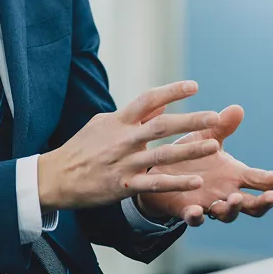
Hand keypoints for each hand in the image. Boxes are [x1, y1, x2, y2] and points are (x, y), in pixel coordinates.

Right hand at [38, 81, 220, 211]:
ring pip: (163, 155)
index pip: (148, 100)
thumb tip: (160, 103)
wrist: (57, 176)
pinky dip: (176, 183)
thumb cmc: (82, 147)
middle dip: (190, 120)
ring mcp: (124, 163)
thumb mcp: (103, 124)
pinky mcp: (124, 186)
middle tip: (215, 117)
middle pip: (162, 125)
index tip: (194, 86)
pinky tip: (196, 182)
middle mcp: (123, 139)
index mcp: (118, 121)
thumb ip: (133, 116)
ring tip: (214, 146)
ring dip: (190, 150)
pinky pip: (155, 185)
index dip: (172, 91)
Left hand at [136, 105, 272, 225]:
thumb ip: (222, 127)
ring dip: (232, 208)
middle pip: (253, 205)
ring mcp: (208, 204)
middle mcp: (226, 193)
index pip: (261, 179)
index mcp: (234, 175)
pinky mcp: (187, 210)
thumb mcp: (205, 138)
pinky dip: (197, 217)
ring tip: (232, 198)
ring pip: (227, 214)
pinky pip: (194, 219)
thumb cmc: (188, 155)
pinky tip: (197, 211)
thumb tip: (238, 108)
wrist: (158, 171)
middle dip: (264, 202)